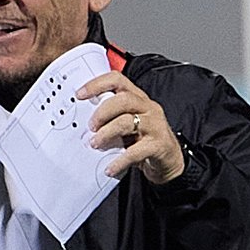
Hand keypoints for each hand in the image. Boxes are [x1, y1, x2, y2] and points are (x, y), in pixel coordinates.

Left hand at [76, 70, 183, 185]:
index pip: (117, 80)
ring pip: (128, 122)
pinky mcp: (159, 144)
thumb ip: (109, 120)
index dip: (98, 84)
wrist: (169, 160)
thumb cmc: (143, 140)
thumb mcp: (126, 125)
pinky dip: (120, 161)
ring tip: (95, 144)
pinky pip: (136, 151)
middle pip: (124, 99)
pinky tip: (110, 168)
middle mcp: (147, 108)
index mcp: (137, 98)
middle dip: (102, 112)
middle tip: (90, 127)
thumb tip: (83, 126)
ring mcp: (154, 125)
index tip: (80, 94)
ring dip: (107, 133)